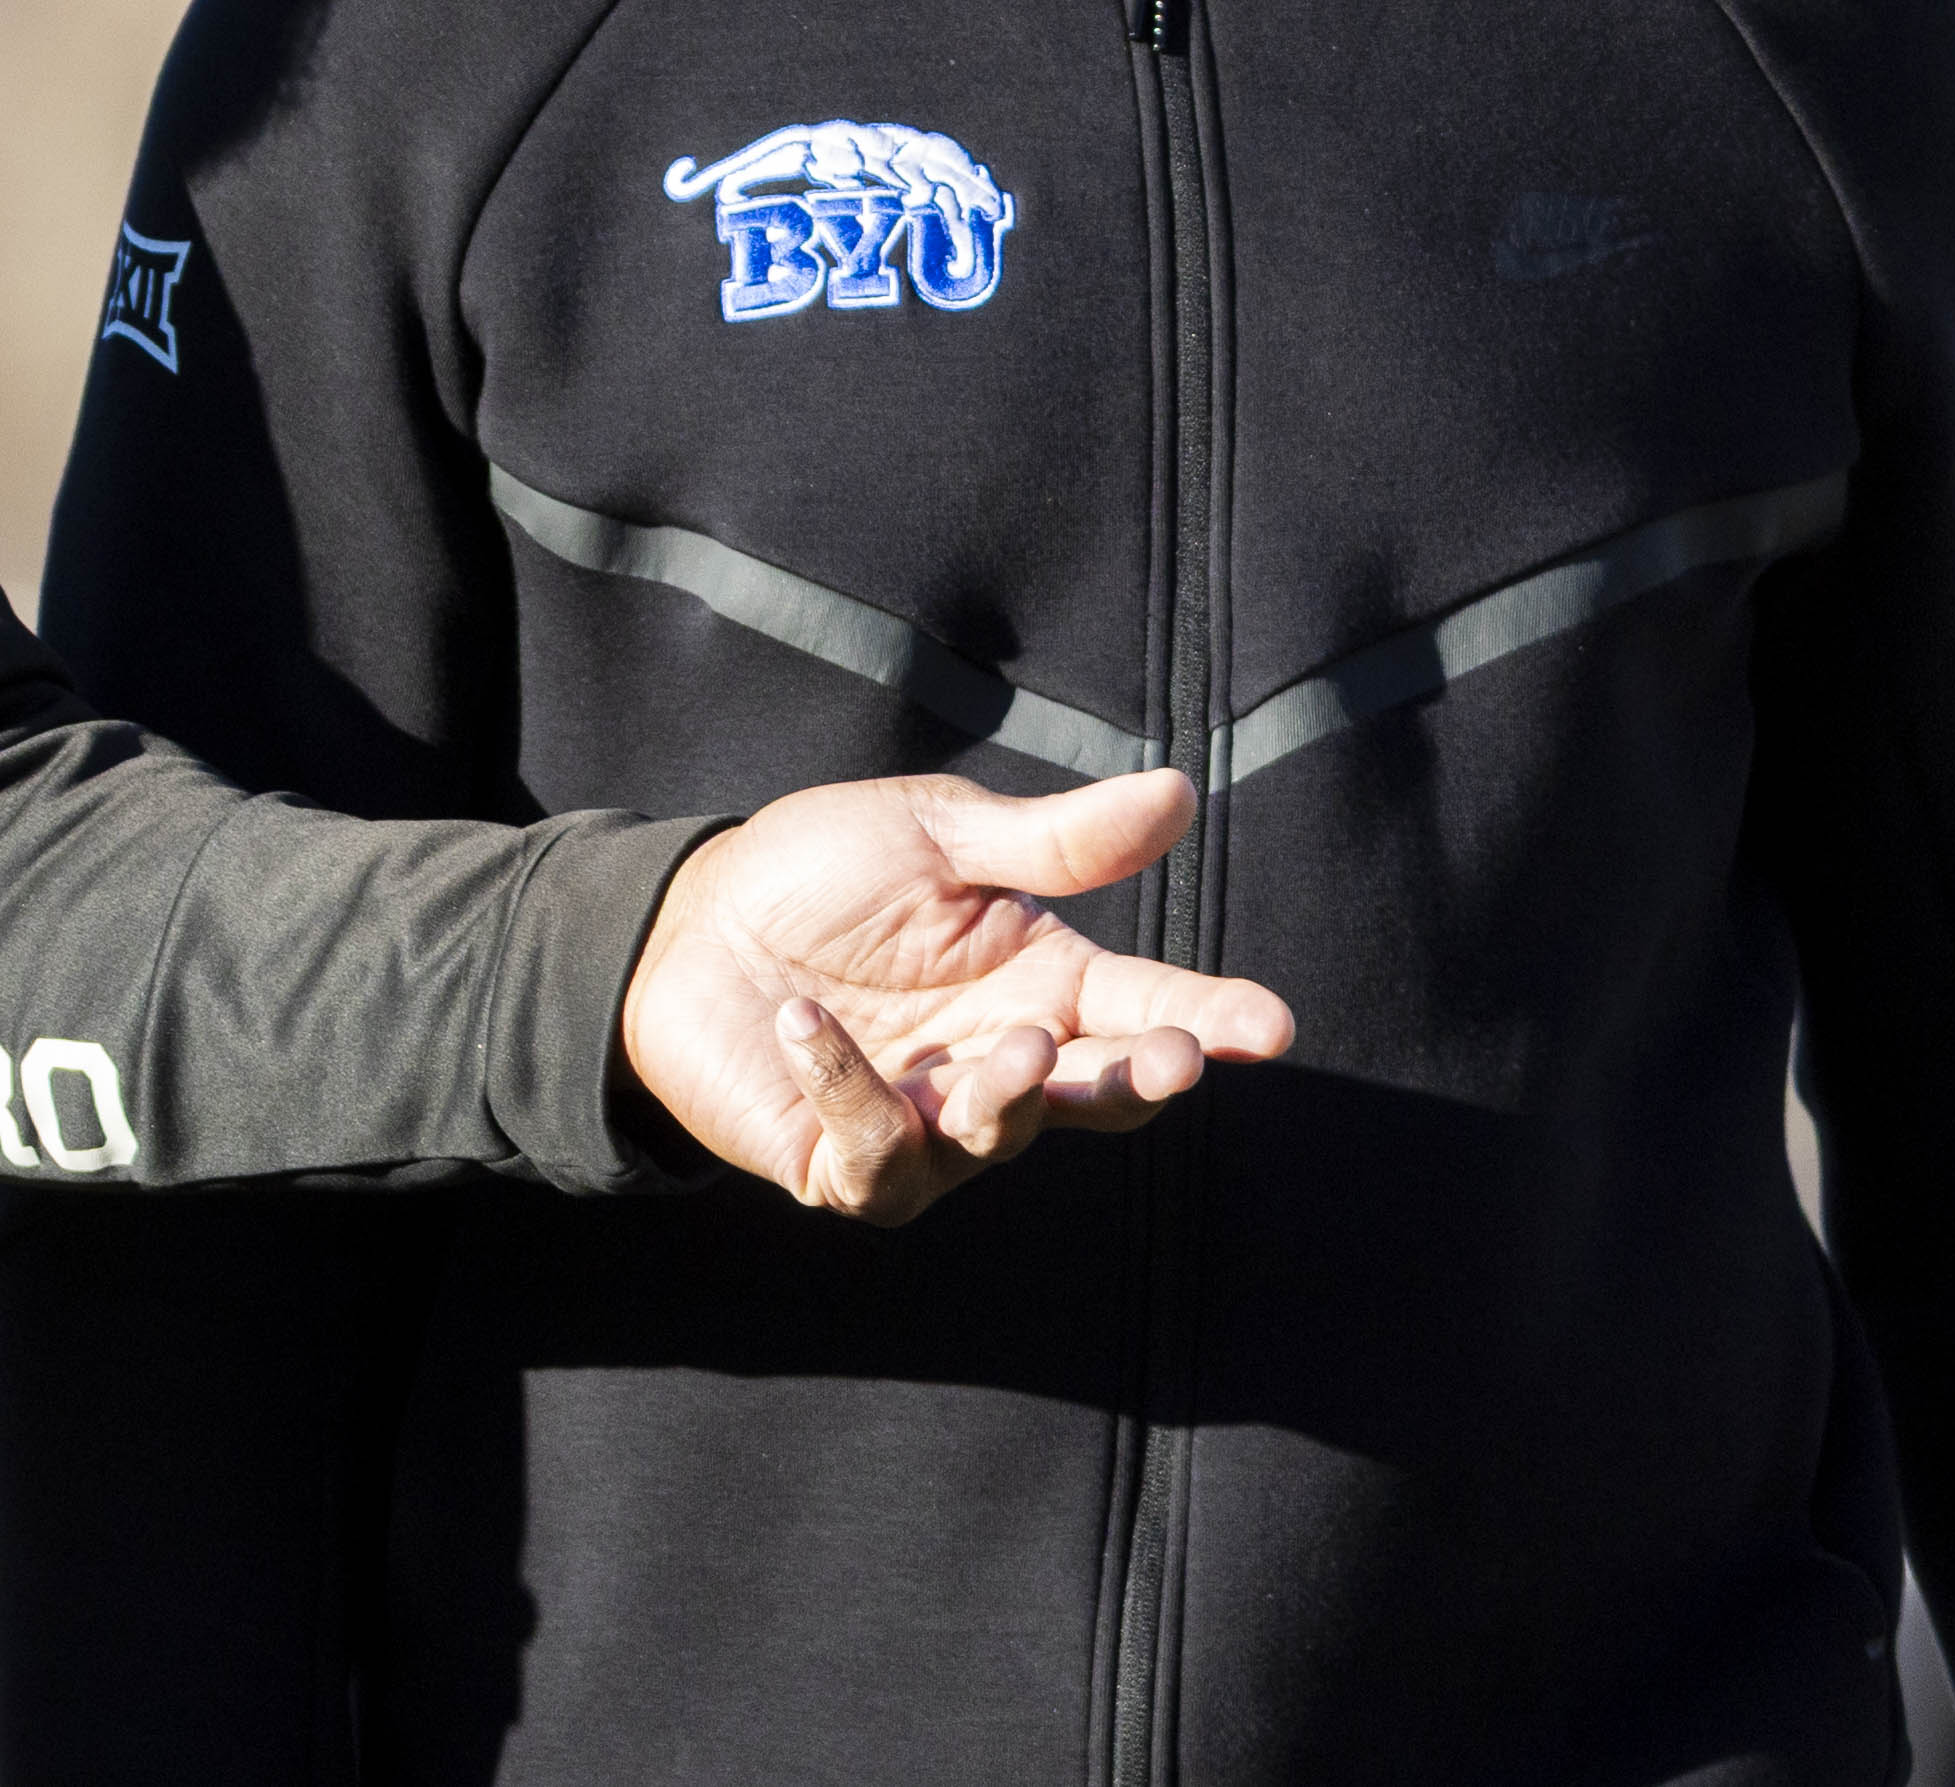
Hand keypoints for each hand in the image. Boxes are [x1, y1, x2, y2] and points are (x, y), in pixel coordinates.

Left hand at [619, 766, 1293, 1222]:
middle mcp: (997, 1063)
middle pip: (1093, 1093)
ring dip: (1009, 1098)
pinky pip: (869, 1152)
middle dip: (1137, 1080)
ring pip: (995, 1138)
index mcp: (1038, 984)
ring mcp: (925, 1124)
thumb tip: (1177, 792)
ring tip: (1007, 1047)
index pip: (1144, 1009)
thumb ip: (1052, 839)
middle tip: (1169, 1057)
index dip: (1211, 1019)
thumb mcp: (938, 837)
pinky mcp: (840, 1161)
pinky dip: (845, 1090)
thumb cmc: (819, 874)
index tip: (1270, 1024)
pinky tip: (804, 1022)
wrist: (685, 920)